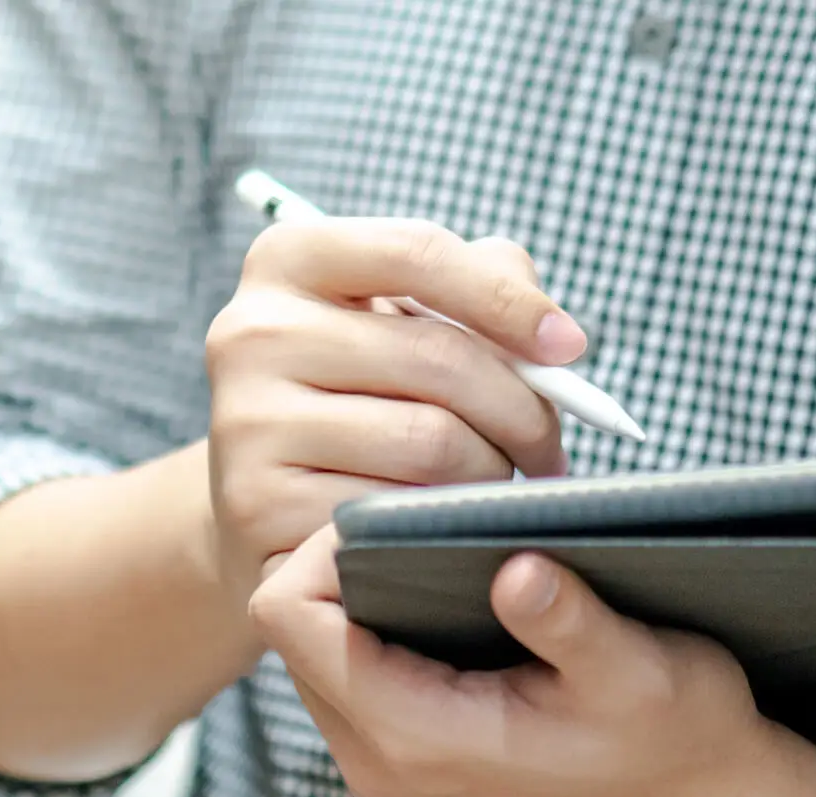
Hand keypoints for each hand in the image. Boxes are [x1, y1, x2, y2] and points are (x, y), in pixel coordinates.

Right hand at [202, 218, 583, 596]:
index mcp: (285, 259)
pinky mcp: (257, 507)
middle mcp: (249, 332)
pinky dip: (437, 523)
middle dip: (523, 409)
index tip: (570, 347)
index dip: (508, 299)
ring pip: (428, 443)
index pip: (416, 253)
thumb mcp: (401, 317)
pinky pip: (395, 513)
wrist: (264, 494)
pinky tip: (440, 522)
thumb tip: (554, 336)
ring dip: (491, 472)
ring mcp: (245, 422)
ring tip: (496, 482)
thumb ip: (481, 287)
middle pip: (437, 357)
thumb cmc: (359, 390)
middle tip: (550, 447)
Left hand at [247, 526, 815, 796]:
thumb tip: (516, 570)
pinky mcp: (402, 757)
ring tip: (428, 549)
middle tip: (414, 517)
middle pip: (288, 630)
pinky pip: (346, 671)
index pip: (290, 619)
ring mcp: (386, 766)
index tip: (395, 511)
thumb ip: (571, 623)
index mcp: (417, 739)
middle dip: (333, 565)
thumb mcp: (640, 669)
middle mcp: (380, 763)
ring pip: (311, 648)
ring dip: (351, 595)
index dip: (320, 549)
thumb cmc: (677, 731)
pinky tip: (437, 591)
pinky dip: (373, 625)